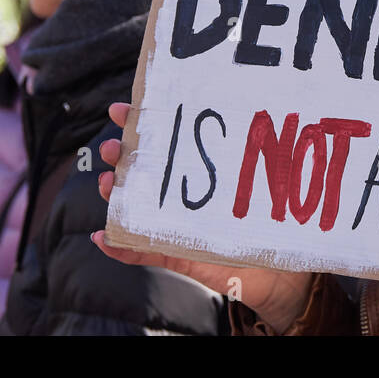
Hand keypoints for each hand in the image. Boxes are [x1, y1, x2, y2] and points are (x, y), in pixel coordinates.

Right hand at [93, 102, 314, 333]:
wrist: (277, 269)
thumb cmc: (266, 219)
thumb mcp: (253, 187)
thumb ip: (245, 163)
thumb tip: (254, 120)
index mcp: (193, 170)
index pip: (160, 140)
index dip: (137, 122)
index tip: (120, 109)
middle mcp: (177, 195)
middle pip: (138, 170)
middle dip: (119, 155)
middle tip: (112, 149)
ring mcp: (171, 224)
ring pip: (131, 205)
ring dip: (112, 193)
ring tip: (105, 183)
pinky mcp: (173, 255)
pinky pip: (139, 251)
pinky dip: (117, 245)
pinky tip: (101, 236)